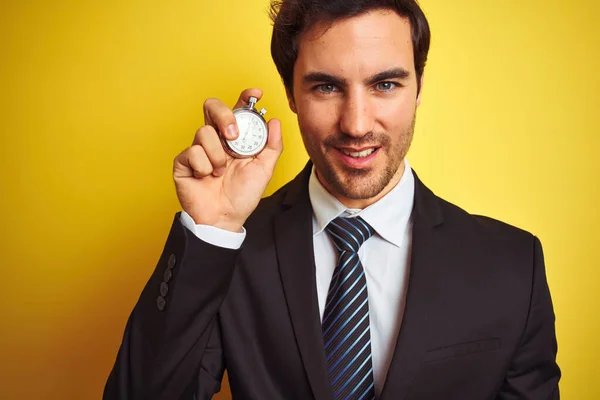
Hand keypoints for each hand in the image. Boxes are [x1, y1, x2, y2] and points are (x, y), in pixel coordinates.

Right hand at [173, 88, 282, 231]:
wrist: (224, 218)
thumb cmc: (242, 196)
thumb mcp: (264, 170)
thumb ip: (272, 146)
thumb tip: (275, 121)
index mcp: (235, 138)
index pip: (238, 110)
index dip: (245, 98)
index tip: (255, 94)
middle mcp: (216, 139)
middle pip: (212, 107)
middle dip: (224, 116)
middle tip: (233, 135)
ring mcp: (198, 148)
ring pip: (204, 132)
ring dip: (217, 156)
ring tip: (220, 172)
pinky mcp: (184, 161)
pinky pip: (193, 152)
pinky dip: (204, 167)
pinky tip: (206, 178)